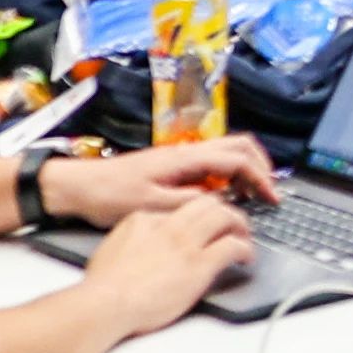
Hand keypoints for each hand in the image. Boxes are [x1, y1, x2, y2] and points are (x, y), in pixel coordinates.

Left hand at [56, 133, 280, 222]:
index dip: (260, 177)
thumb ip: (190, 203)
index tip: (271, 199)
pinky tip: (224, 196)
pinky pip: (212, 162)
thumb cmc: (112, 195)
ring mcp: (181, 155)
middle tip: (269, 193)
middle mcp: (187, 151)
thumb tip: (223, 204)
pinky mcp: (173, 164)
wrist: (81, 186)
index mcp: (185, 158)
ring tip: (252, 196)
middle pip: (239, 145)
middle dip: (261, 166)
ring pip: (227, 151)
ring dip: (246, 169)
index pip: (237, 158)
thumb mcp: (153, 206)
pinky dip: (229, 175)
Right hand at [73, 189, 252, 335]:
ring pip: (226, 217)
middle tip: (232, 224)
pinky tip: (245, 258)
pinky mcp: (200, 265)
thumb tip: (144, 239)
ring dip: (240, 226)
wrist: (106, 303)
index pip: (182, 206)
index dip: (199, 214)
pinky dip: (245, 249)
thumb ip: (134, 235)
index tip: (205, 223)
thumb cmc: (104, 285)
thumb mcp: (114, 245)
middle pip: (209, 204)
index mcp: (146, 218)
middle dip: (225, 211)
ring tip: (243, 238)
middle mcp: (170, 225)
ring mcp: (186, 243)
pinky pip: (233, 247)